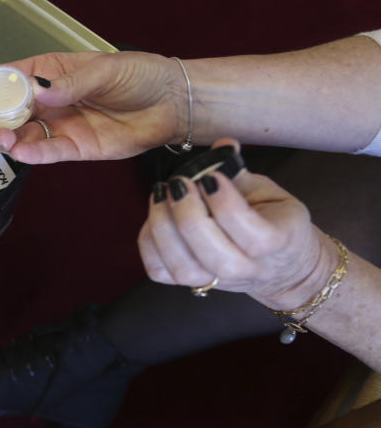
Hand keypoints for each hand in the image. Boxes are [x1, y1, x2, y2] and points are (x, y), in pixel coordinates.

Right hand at [0, 51, 185, 163]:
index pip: (14, 76)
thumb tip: (40, 92)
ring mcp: (61, 125)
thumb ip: (71, 84)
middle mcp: (51, 100)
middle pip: (12, 109)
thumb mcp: (105, 70)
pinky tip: (21, 153)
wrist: (171, 103)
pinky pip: (48, 151)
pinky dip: (33, 154)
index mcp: (52, 73)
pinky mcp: (75, 148)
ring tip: (2, 139)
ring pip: (24, 134)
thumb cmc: (140, 75)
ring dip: (9, 137)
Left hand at [137, 140, 332, 306]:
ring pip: (183, 267)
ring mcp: (216, 280)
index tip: (210, 177)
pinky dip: (149, 243)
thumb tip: (223, 144)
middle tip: (179, 184)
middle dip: (189, 216)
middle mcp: (247, 269)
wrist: (279, 265)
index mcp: (279, 243)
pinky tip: (156, 216)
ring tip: (161, 195)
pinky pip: (159, 271)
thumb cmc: (274, 221)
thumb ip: (241, 172)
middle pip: (214, 256)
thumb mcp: (269, 193)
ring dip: (164, 228)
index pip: (253, 235)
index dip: (225, 203)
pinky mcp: (191, 283)